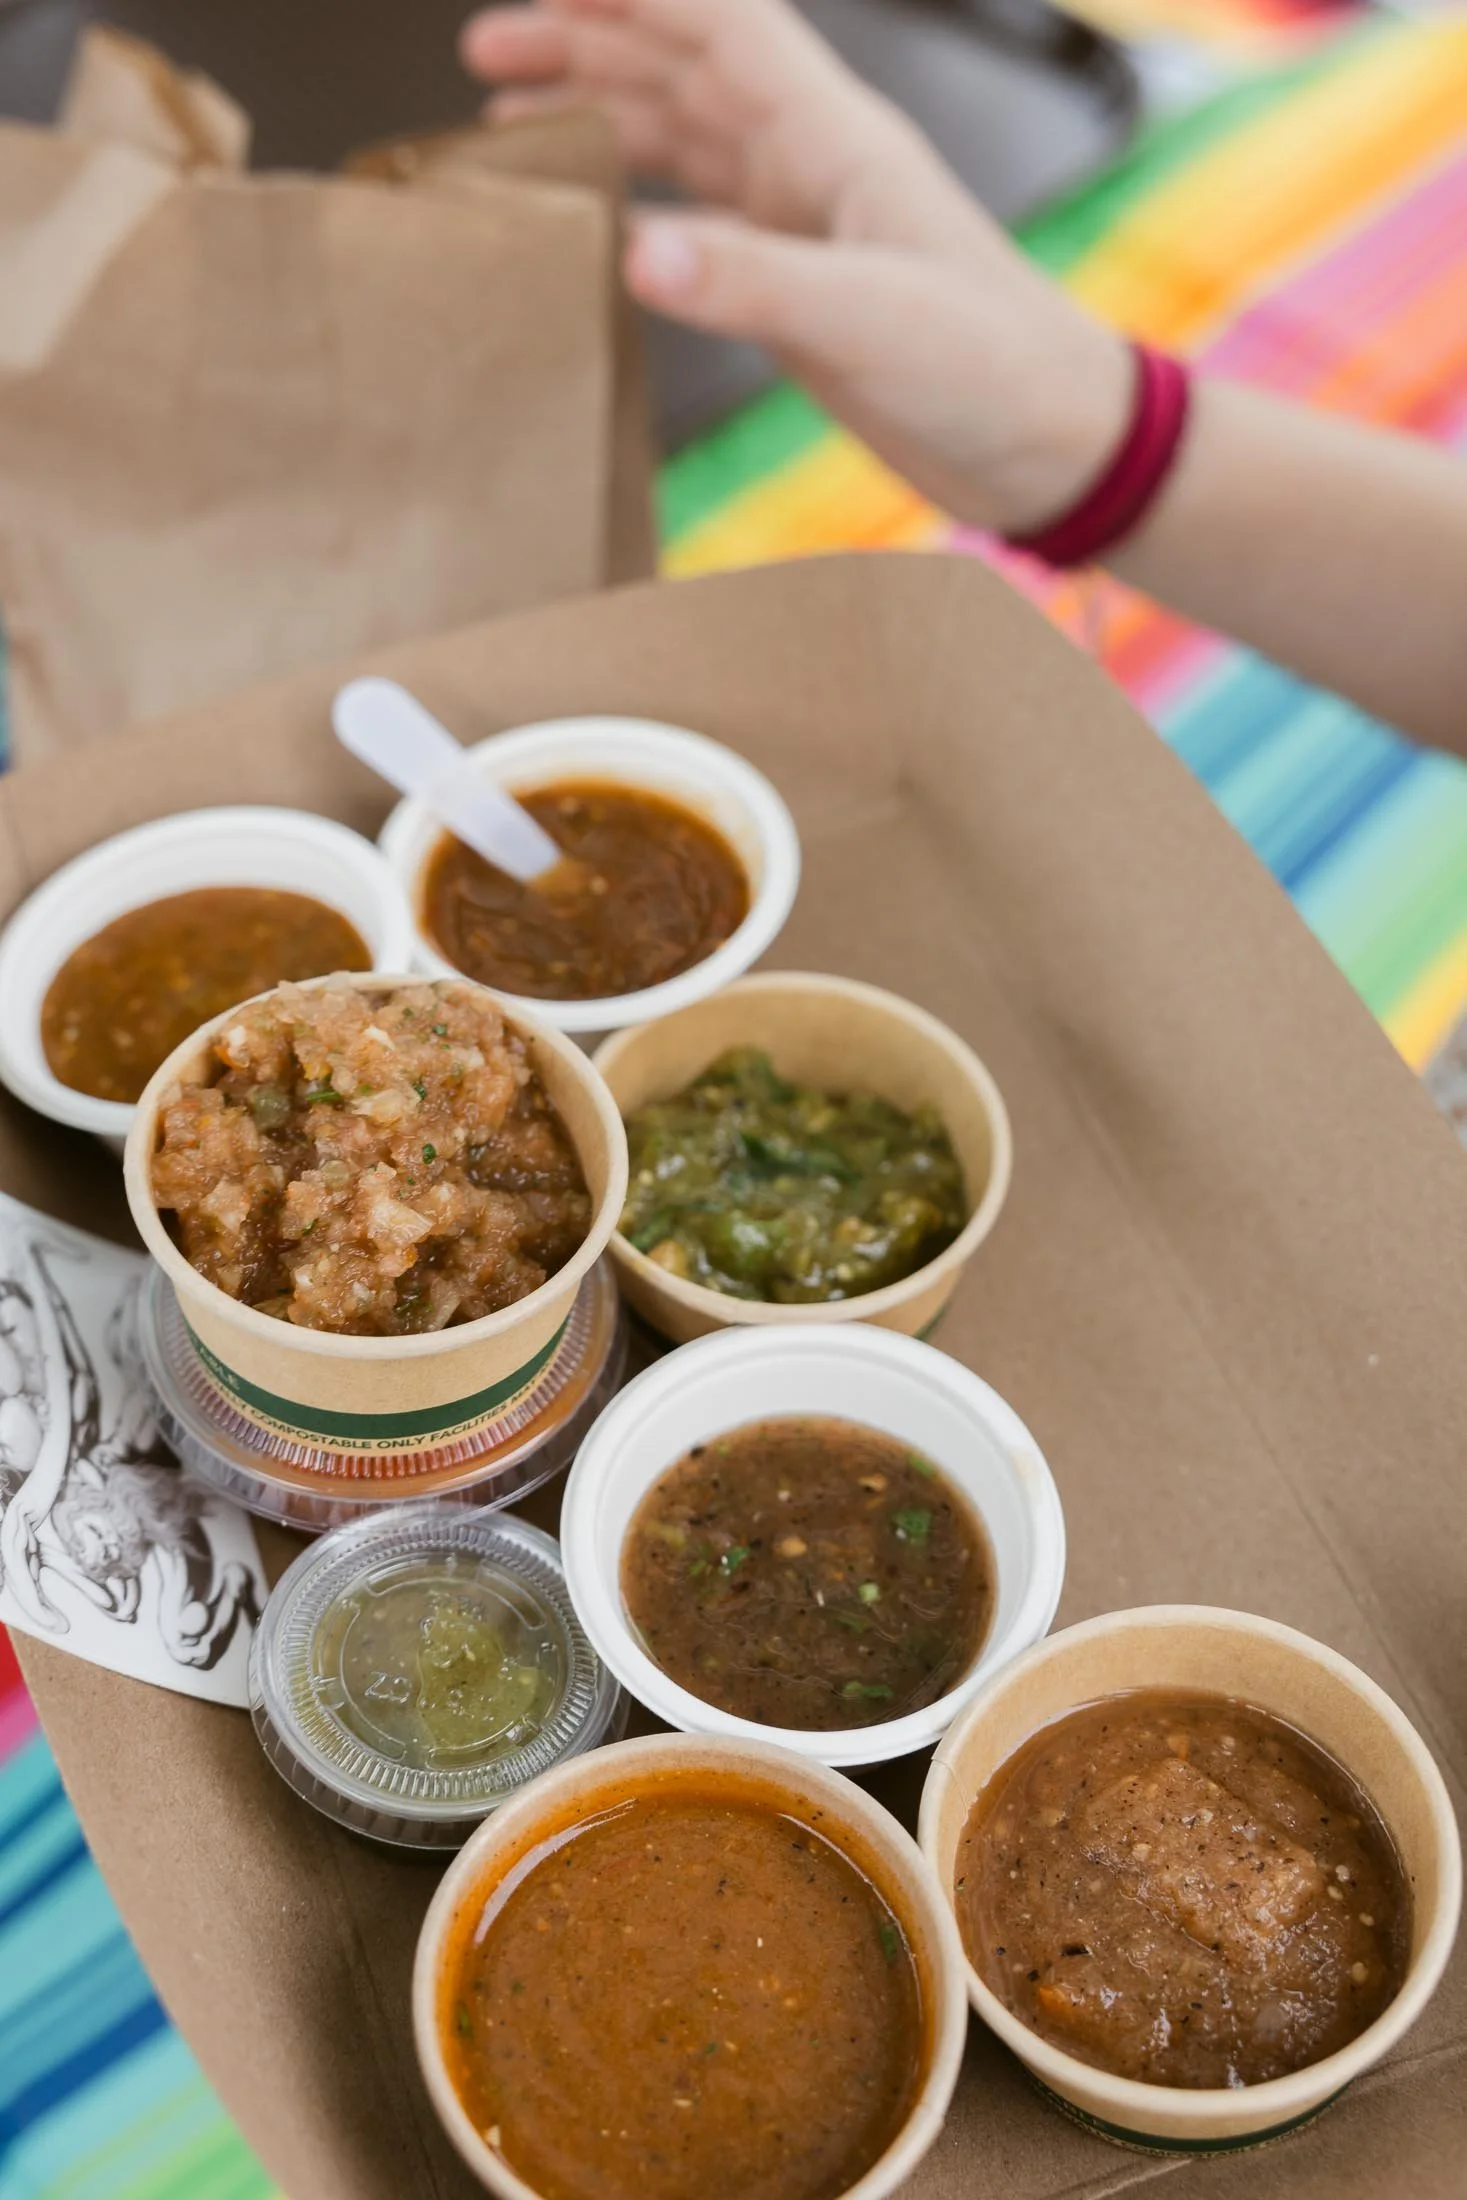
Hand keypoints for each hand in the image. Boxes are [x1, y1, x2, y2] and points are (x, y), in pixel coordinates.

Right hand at [461, 0, 1130, 532]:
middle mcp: (813, 166)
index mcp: (835, 140)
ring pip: (683, 139)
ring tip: (513, 124)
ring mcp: (804, 226)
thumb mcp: (871, 319)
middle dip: (585, 44)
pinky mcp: (800, 292)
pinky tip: (600, 229)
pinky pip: (700, 225)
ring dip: (604, 119)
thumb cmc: (997, 367)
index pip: (720, 21)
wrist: (1051, 446)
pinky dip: (640, 210)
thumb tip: (637, 250)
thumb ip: (752, 283)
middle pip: (682, 66)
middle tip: (488, 55)